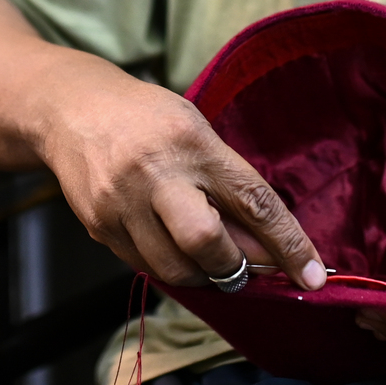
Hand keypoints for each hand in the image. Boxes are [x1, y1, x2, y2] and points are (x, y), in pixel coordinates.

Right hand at [39, 73, 328, 291]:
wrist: (71, 108)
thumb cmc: (148, 119)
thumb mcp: (196, 131)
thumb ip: (228, 185)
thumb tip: (263, 248)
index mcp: (194, 143)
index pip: (253, 201)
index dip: (288, 244)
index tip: (314, 276)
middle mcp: (156, 173)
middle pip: (206, 242)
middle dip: (233, 266)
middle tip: (243, 266)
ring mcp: (122, 203)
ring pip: (174, 268)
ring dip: (202, 274)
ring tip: (207, 257)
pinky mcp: (98, 225)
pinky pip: (143, 266)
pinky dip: (167, 266)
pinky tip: (171, 246)